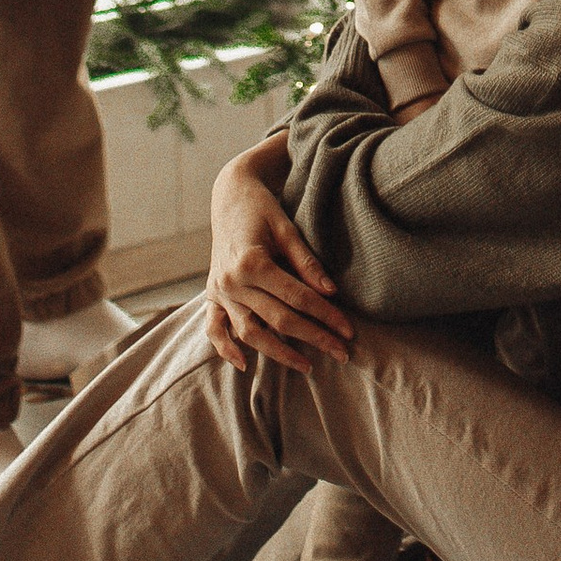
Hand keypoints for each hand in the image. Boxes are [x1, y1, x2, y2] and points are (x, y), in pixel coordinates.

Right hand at [205, 155, 354, 372]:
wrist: (229, 195)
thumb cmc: (263, 209)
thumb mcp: (288, 229)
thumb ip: (307, 263)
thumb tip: (332, 293)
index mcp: (252, 262)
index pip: (298, 298)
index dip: (326, 316)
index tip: (348, 331)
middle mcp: (232, 281)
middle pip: (278, 320)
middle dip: (313, 338)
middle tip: (341, 353)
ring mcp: (219, 291)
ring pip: (250, 333)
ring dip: (278, 353)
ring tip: (307, 365)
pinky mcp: (211, 294)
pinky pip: (213, 328)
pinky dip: (225, 348)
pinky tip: (245, 364)